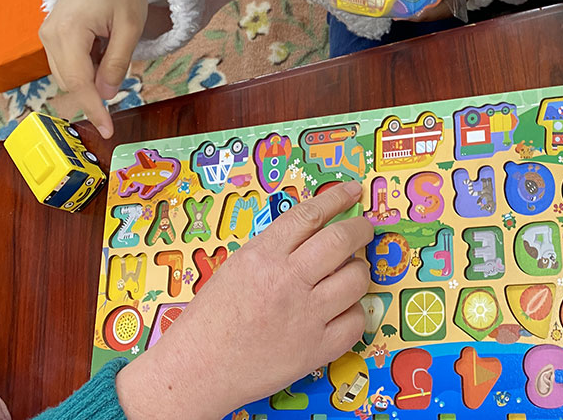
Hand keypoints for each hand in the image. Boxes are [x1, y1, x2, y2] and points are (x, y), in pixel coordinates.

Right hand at [39, 0, 147, 138]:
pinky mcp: (50, 35)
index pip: (80, 83)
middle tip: (117, 92)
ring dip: (89, 79)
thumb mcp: (130, 27)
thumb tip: (106, 96)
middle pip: (70, 82)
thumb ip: (117, 63)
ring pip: (67, 75)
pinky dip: (84, 68)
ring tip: (112, 49)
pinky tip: (101, 47)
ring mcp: (46, 34)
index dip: (93, 109)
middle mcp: (50, 34)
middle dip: (93, 95)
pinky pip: (65, 64)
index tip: (107, 130)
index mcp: (69, 30)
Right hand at [115, 181, 372, 419]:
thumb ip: (275, 248)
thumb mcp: (236, 266)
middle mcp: (288, 281)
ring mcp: (306, 316)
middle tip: (364, 229)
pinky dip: (353, 312)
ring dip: (358, 271)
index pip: (310, 215)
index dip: (337, 198)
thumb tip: (315, 230)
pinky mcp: (316, 349)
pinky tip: (342, 311)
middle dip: (361, 229)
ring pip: (356, 279)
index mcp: (263, 255)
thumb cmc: (211, 319)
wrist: (198, 370)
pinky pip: (355, 321)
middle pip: (342, 240)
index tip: (353, 191)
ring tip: (349, 274)